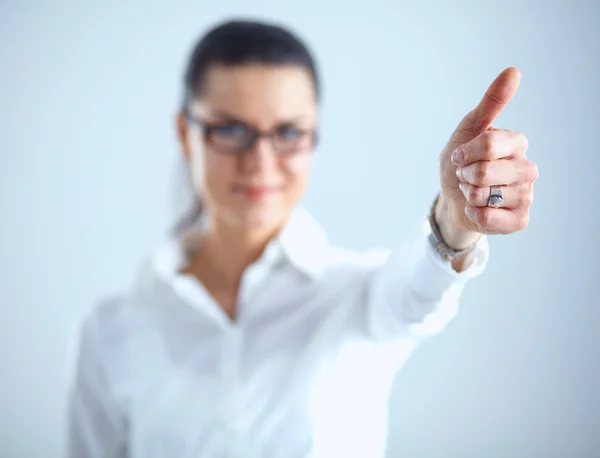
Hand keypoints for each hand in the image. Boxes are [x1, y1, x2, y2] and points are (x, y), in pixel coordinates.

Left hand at [437, 67, 538, 248]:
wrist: (451, 198)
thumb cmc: (460, 163)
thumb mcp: (467, 130)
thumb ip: (491, 103)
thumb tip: (514, 70)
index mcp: (517, 143)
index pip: (490, 143)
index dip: (465, 153)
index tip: (460, 157)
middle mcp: (527, 168)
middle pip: (486, 171)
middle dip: (465, 175)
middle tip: (466, 176)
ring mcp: (526, 195)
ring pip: (486, 196)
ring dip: (468, 195)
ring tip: (472, 192)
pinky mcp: (520, 220)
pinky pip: (491, 219)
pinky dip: (474, 214)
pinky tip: (476, 209)